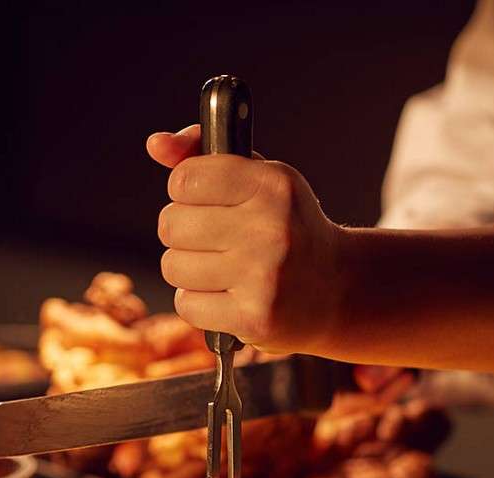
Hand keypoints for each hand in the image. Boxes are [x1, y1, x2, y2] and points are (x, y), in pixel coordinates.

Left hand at [147, 125, 344, 353]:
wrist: (336, 288)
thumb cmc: (287, 227)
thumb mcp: (259, 178)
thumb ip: (203, 155)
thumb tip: (156, 143)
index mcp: (272, 185)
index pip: (185, 179)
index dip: (186, 191)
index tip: (207, 200)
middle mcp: (270, 228)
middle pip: (171, 225)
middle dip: (184, 232)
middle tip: (215, 239)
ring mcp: (263, 276)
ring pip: (173, 267)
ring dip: (188, 270)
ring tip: (222, 268)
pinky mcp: (252, 317)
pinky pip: (186, 305)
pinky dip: (199, 302)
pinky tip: (227, 295)